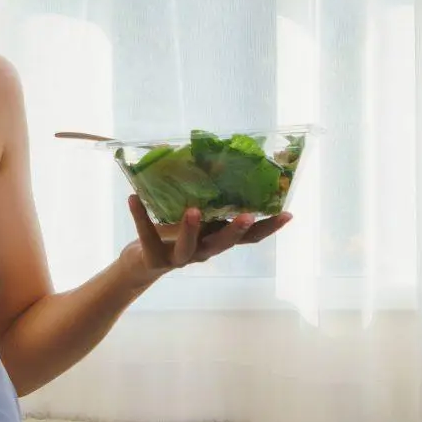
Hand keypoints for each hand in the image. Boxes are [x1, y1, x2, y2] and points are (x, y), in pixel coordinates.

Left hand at [127, 197, 292, 275]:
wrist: (141, 263)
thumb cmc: (175, 235)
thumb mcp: (196, 218)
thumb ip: (209, 200)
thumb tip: (219, 159)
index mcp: (217, 239)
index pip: (249, 238)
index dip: (269, 228)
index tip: (288, 213)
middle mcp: (204, 251)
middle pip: (224, 244)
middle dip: (236, 230)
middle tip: (247, 215)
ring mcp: (180, 258)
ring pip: (190, 248)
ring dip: (192, 230)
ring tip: (193, 211)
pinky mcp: (155, 258)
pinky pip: (148, 236)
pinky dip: (140, 217)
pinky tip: (133, 198)